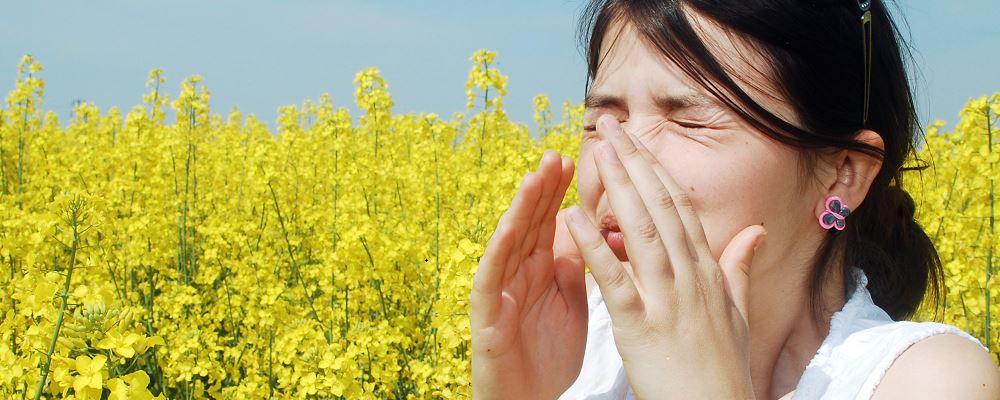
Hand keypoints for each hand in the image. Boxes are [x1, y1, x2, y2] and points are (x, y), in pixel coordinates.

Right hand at [471, 150, 587, 399]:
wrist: (529, 398)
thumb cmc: (548, 353)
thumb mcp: (571, 302)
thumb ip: (575, 267)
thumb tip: (587, 230)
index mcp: (541, 268)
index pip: (550, 221)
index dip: (560, 191)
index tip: (575, 159)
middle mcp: (518, 272)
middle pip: (530, 223)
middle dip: (542, 189)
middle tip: (555, 154)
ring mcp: (500, 291)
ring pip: (508, 242)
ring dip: (520, 210)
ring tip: (533, 178)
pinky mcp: (486, 315)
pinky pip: (490, 279)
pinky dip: (497, 253)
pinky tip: (507, 229)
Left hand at [563, 115, 764, 398]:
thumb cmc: (725, 370)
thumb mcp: (738, 314)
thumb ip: (740, 268)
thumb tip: (757, 231)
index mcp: (707, 272)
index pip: (680, 208)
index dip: (657, 170)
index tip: (638, 141)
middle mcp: (690, 277)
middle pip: (661, 208)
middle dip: (636, 163)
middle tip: (612, 126)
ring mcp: (667, 300)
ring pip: (642, 232)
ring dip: (619, 188)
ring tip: (599, 151)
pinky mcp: (640, 327)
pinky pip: (615, 279)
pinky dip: (593, 245)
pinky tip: (572, 217)